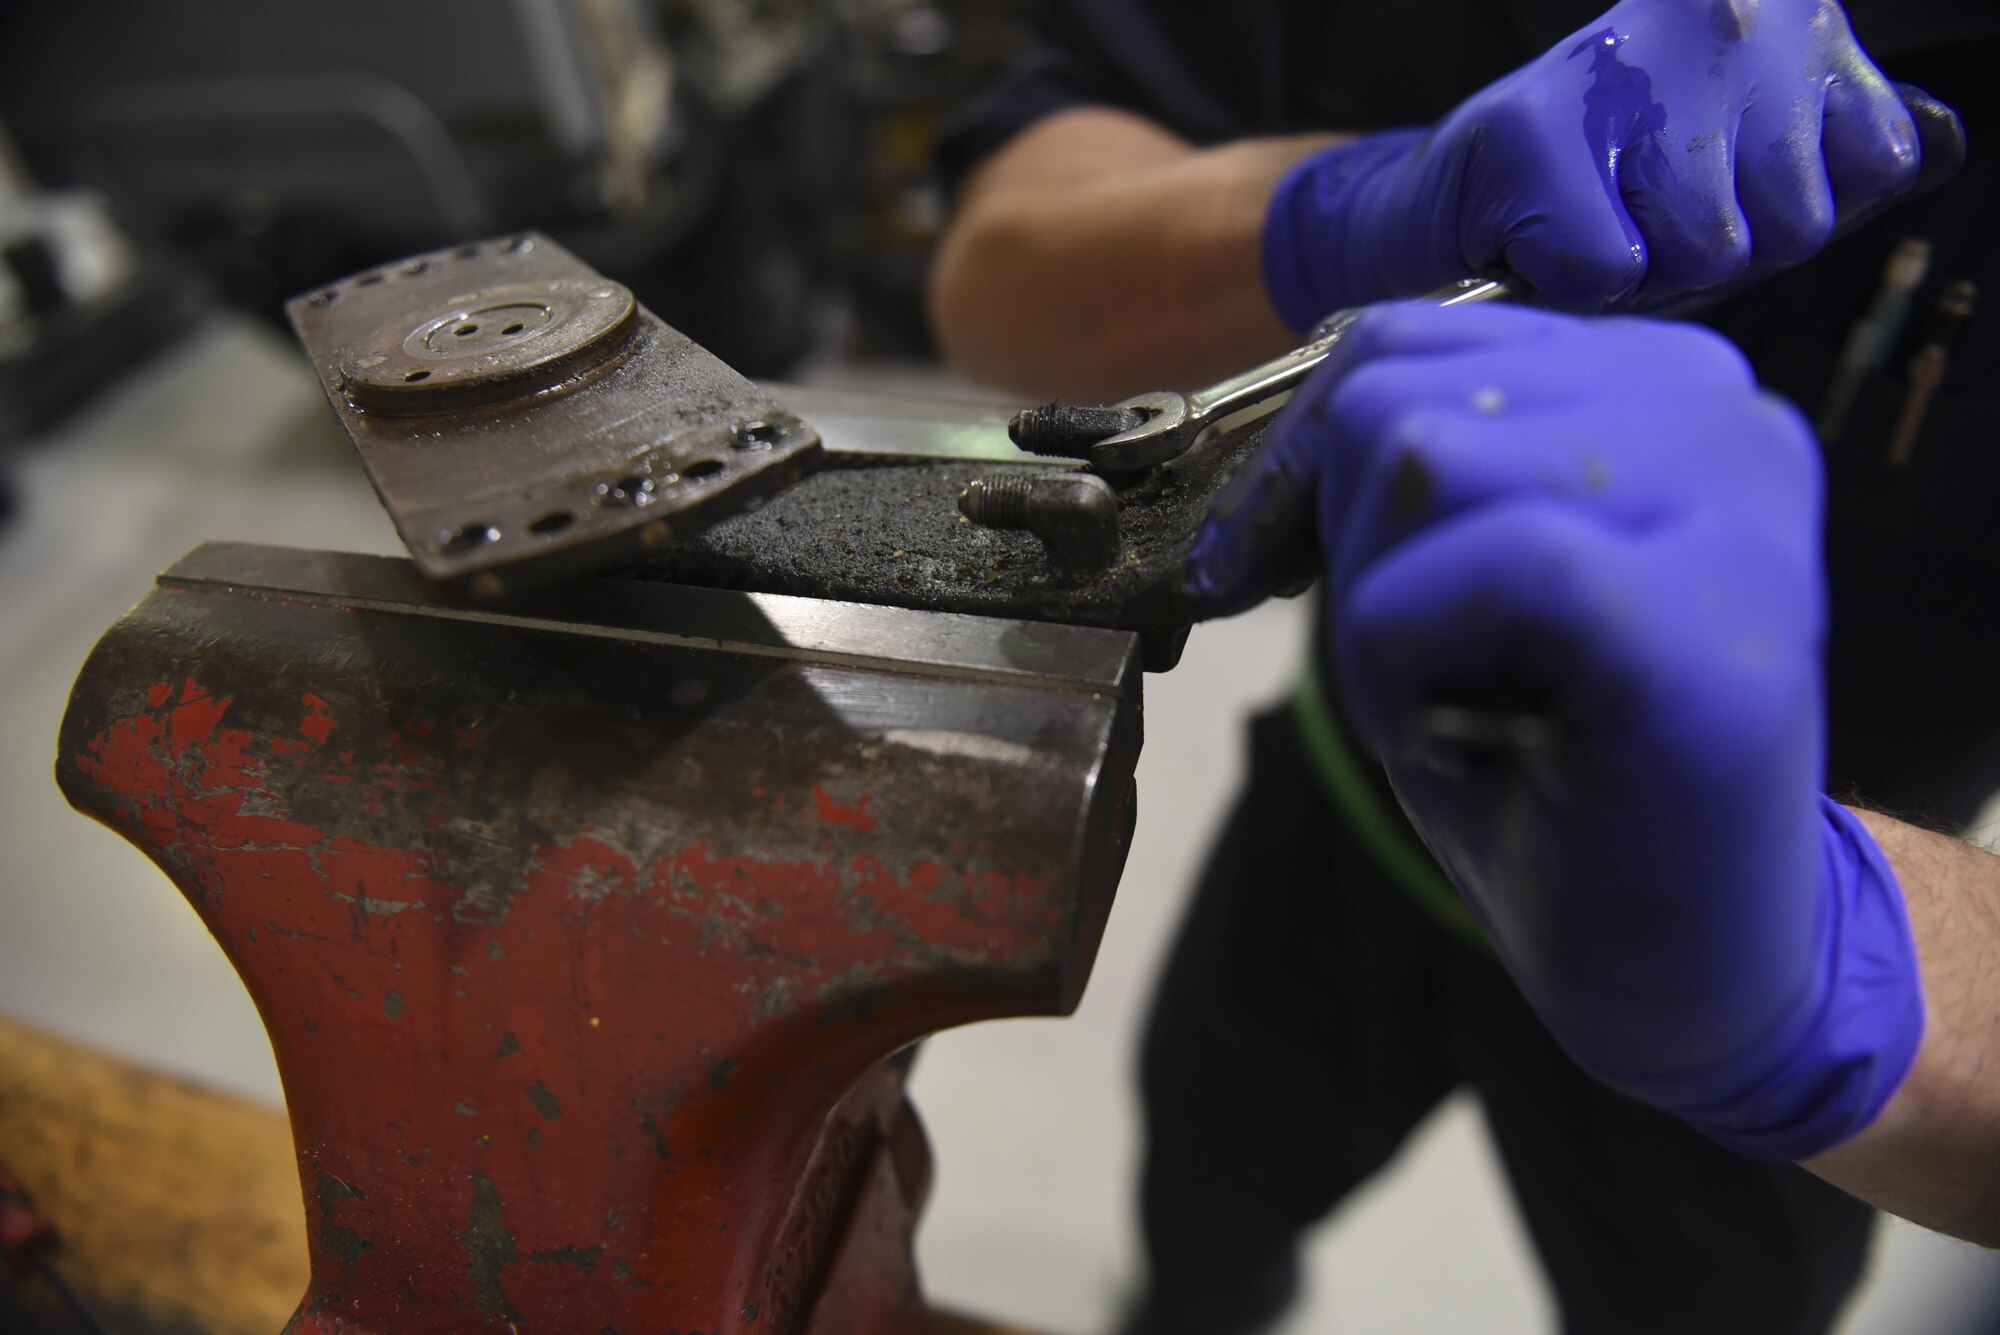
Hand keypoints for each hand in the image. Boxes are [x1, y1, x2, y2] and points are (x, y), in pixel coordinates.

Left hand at [1186, 303, 1922, 1158]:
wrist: (1688, 964)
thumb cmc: (1560, 779)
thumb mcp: (1456, 588)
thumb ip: (1407, 475)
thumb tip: (1275, 434)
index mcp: (1660, 387)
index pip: (1408, 338)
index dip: (1299, 462)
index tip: (1262, 566)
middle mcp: (1720, 414)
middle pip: (1396, 388)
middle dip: (1337, 543)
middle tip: (1399, 670)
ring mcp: (1734, 505)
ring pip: (1426, 457)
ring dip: (1373, 615)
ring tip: (1445, 708)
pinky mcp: (1709, 612)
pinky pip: (1482, 560)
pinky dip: (1406, 664)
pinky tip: (1460, 738)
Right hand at [1263, 0, 1925, 329]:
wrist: (1426, 211)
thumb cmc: (1583, 198)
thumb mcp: (1728, 152)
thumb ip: (1809, 161)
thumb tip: (1861, 191)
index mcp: (1779, 12)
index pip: (1873, 159)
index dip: (1793, 211)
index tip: (1721, 190)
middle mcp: (1716, 17)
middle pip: (1793, 223)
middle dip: (1717, 256)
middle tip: (1644, 222)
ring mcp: (1626, 73)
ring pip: (1712, 250)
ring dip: (1651, 276)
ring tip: (1599, 230)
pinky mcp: (1537, 138)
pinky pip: (1616, 271)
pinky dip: (1580, 288)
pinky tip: (1546, 242)